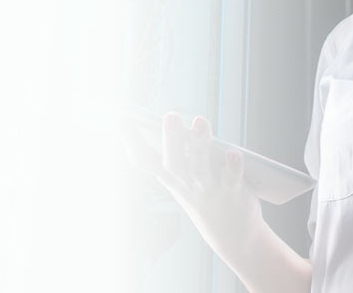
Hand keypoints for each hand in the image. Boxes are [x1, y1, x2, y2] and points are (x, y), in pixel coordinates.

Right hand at [120, 111, 264, 257]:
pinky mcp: (232, 194)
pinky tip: (233, 153)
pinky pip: (231, 179)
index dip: (132, 141)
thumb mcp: (185, 177)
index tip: (119, 119)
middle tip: (169, 116)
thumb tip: (170, 121)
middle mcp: (186, 183)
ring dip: (200, 144)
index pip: (146, 160)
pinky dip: (232, 167)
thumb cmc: (205, 195)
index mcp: (171, 177)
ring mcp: (208, 190)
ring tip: (199, 121)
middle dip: (171, 139)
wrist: (232, 235)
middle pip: (174, 162)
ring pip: (201, 167)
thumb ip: (178, 150)